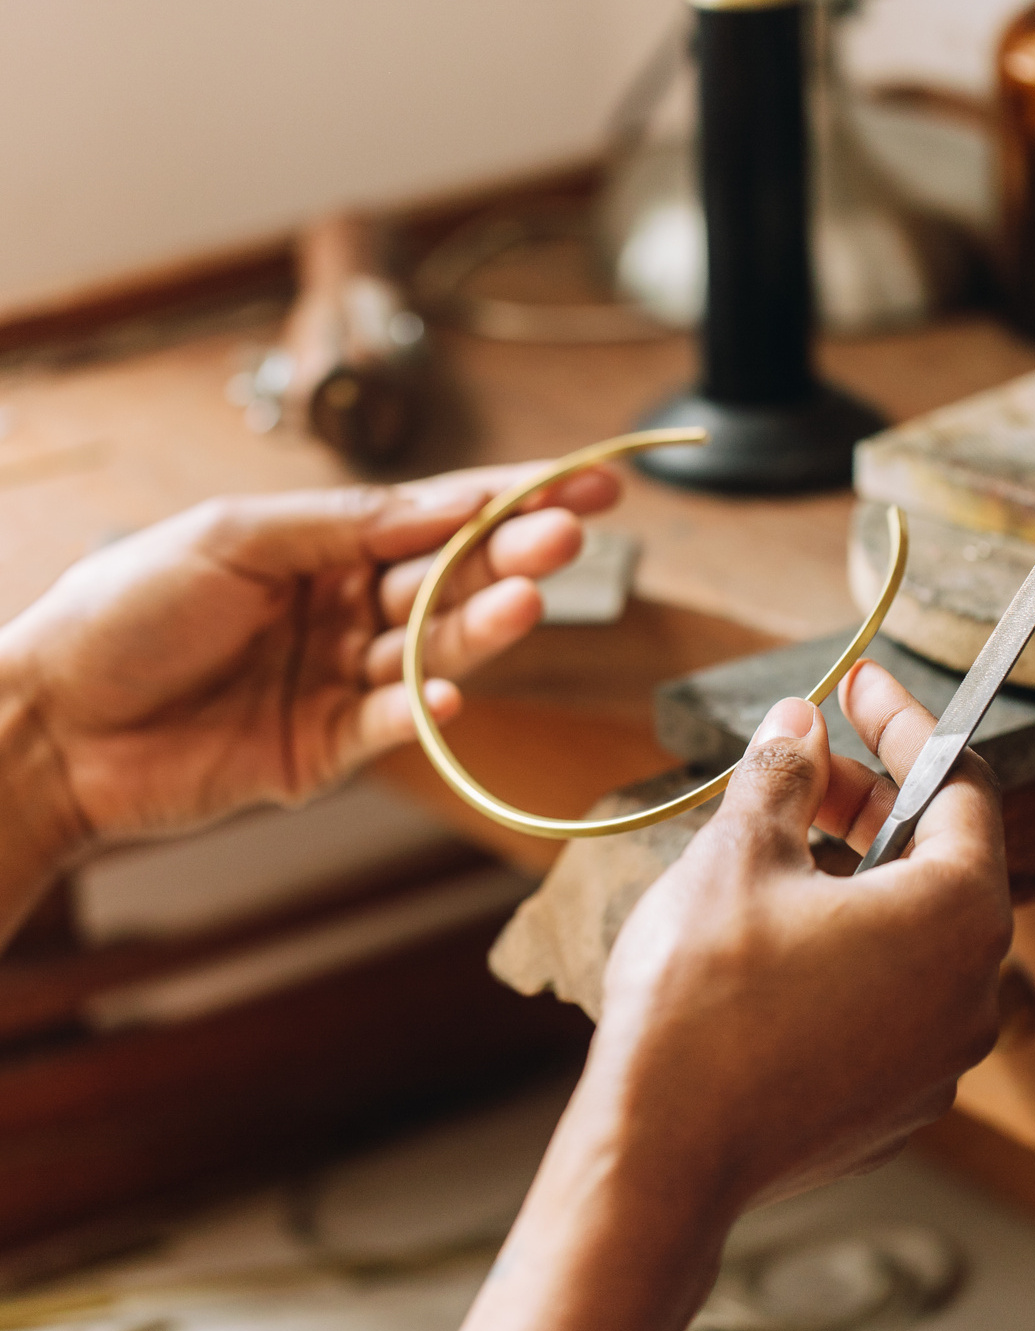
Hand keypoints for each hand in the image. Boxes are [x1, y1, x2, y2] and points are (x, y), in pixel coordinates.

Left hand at [0, 462, 616, 849]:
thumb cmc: (125, 613)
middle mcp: (340, 608)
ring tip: (525, 600)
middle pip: (447, 578)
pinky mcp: (326, 749)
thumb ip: (344, 523)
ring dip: (480, 625)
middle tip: (568, 536)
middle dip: (511, 554)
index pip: (432, 514)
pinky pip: (392, 726)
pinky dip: (425, 710)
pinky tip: (451, 690)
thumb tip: (450, 498)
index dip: (510, 497)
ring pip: (432, 648)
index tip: (584, 481)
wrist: (54, 724)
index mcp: (318, 545)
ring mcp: (338, 680)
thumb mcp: (234, 538)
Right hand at [588, 658, 1012, 1213]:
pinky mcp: (895, 1101)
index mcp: (956, 915)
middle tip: (801, 764)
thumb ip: (783, 774)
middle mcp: (972, 990)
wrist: (663, 1154)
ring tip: (775, 846)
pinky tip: (774, 936)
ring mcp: (938, 1057)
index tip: (860, 682)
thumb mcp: (737, 854)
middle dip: (869, 798)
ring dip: (854, 872)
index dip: (904, 722)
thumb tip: (800, 725)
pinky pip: (887, 996)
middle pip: (939, 858)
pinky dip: (846, 946)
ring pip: (910, 931)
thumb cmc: (702, 1001)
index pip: (959, 784)